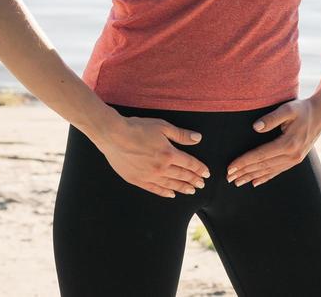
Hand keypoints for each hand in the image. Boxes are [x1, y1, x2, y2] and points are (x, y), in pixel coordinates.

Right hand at [95, 114, 210, 198]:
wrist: (114, 136)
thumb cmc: (138, 128)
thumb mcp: (162, 126)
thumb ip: (181, 135)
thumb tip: (198, 138)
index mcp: (168, 153)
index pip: (189, 163)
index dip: (199, 168)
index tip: (206, 173)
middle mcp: (161, 167)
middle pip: (181, 175)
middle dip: (193, 180)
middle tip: (201, 184)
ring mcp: (149, 176)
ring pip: (170, 184)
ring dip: (182, 188)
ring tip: (191, 190)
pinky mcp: (138, 180)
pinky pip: (155, 189)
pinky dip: (165, 193)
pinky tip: (171, 194)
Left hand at [226, 95, 320, 188]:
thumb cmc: (302, 108)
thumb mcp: (288, 108)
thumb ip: (271, 118)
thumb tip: (255, 127)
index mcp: (288, 143)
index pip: (261, 155)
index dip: (244, 162)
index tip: (230, 167)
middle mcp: (292, 155)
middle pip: (263, 166)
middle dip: (244, 172)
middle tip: (228, 178)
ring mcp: (295, 159)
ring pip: (269, 171)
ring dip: (252, 177)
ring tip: (237, 182)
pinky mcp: (296, 160)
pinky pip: (277, 171)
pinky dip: (265, 177)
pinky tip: (255, 182)